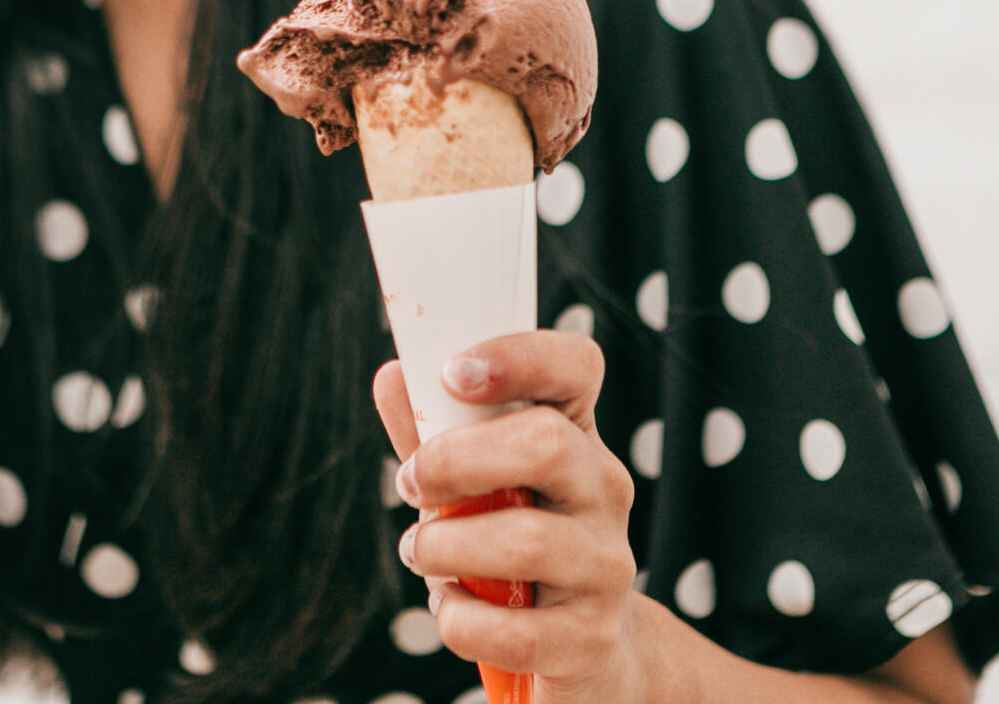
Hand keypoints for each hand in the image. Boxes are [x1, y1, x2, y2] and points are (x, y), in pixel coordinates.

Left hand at [373, 332, 642, 702]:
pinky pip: (515, 632)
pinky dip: (460, 620)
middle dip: (454, 461)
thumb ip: (434, 432)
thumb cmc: (512, 542)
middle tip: (410, 483)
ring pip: (525, 541)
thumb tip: (392, 377)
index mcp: (575, 435)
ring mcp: (606, 565)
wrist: (582, 641)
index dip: (519, 357)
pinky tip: (452, 609)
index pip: (575, 367)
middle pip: (547, 444)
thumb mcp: (474, 482)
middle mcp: (604, 490)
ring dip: (444, 546)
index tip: (453, 374)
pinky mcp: (591, 638)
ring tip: (421, 552)